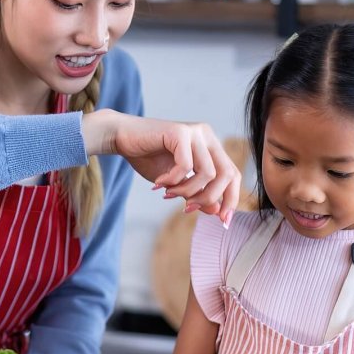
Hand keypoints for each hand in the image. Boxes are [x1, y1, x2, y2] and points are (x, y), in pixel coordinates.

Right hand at [82, 110, 240, 223]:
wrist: (121, 138)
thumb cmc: (147, 157)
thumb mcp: (175, 182)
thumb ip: (195, 193)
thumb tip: (216, 211)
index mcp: (210, 146)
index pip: (233, 174)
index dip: (231, 198)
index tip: (222, 221)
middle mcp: (207, 135)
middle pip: (227, 174)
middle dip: (210, 197)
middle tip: (188, 208)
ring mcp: (195, 132)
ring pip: (207, 173)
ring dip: (187, 191)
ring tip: (168, 193)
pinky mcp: (180, 132)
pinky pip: (186, 166)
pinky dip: (173, 180)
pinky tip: (159, 183)